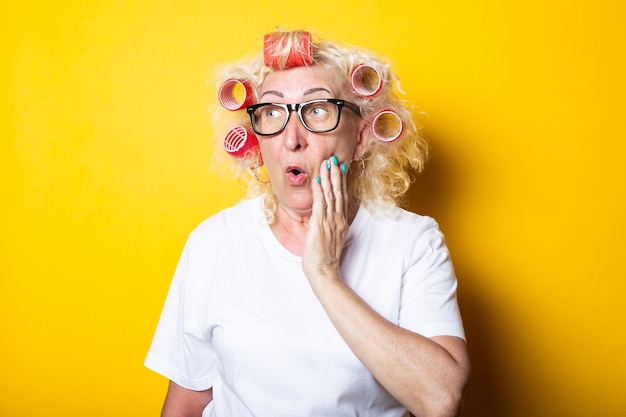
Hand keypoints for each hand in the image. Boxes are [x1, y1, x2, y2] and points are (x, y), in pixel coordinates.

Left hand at [301, 155, 348, 280]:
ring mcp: (330, 221)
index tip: (341, 169)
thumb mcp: (331, 239)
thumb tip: (325, 218)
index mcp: (341, 223)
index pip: (342, 198)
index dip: (341, 182)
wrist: (324, 271)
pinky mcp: (320, 224)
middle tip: (334, 160)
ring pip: (330, 195)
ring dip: (328, 178)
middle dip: (336, 175)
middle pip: (339, 192)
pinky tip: (317, 179)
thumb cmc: (325, 259)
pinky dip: (318, 190)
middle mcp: (338, 219)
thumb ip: (330, 226)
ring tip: (326, 164)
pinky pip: (320, 203)